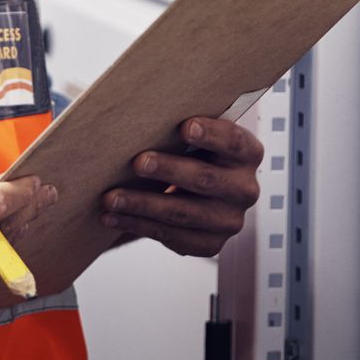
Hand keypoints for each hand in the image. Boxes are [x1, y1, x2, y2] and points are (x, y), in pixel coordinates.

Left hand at [100, 117, 263, 256]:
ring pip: (183, 213)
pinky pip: (171, 236)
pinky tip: (113, 217)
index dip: (211, 134)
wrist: (194, 189)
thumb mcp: (196, 136)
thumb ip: (181, 126)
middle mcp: (244, 189)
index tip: (185, 127)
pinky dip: (138, 225)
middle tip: (138, 162)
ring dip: (143, 204)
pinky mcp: (210, 243)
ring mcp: (229, 220)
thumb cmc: (191, 152)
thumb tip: (140, 116)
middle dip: (168, 170)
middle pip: (205, 179)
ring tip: (111, 198)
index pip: (233, 141)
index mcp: (247, 154)